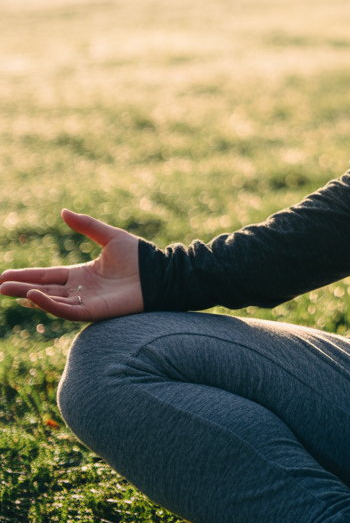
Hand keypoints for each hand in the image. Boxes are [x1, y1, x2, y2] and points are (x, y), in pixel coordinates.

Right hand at [0, 209, 143, 322]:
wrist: (161, 273)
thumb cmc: (140, 256)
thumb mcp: (110, 236)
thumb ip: (86, 225)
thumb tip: (63, 211)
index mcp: (82, 274)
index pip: (48, 276)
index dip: (27, 276)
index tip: (5, 276)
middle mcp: (80, 290)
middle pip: (44, 290)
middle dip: (21, 288)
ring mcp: (85, 302)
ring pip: (51, 301)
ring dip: (30, 296)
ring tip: (8, 289)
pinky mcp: (94, 311)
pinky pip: (67, 311)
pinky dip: (50, 305)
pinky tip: (34, 296)